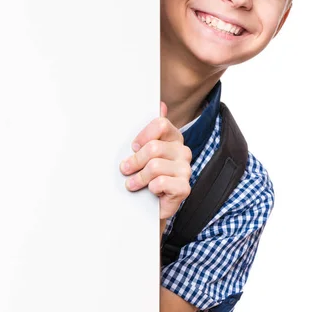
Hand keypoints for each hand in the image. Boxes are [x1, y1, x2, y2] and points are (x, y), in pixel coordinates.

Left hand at [119, 102, 191, 218]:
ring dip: (138, 177)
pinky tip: (151, 191)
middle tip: (126, 169)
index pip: (161, 124)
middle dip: (134, 161)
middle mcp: (183, 152)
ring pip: (154, 166)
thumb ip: (151, 129)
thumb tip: (161, 104)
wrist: (149, 207)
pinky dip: (150, 188)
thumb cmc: (146, 177)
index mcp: (174, 138)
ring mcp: (185, 170)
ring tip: (133, 184)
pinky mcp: (184, 188)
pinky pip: (160, 182)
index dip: (143, 135)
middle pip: (153, 147)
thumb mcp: (143, 151)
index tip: (133, 147)